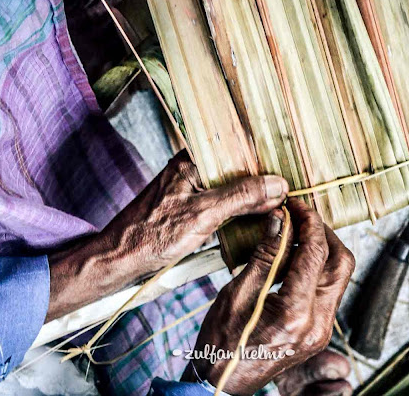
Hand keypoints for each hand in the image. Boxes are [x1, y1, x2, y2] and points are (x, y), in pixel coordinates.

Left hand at [46, 151, 287, 320]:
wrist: (120, 258)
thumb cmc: (154, 235)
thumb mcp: (204, 214)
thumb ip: (241, 197)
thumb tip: (278, 185)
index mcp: (191, 160)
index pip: (236, 150)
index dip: (263, 162)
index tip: (288, 176)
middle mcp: (190, 168)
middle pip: (235, 169)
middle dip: (260, 182)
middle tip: (288, 195)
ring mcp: (189, 188)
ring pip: (229, 187)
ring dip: (250, 198)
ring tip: (277, 207)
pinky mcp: (188, 206)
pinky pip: (220, 202)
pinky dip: (237, 210)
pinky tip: (253, 219)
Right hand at [182, 199, 354, 394]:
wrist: (223, 383)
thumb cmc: (221, 343)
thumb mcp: (237, 293)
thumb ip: (264, 256)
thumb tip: (279, 221)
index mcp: (295, 313)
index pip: (315, 253)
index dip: (308, 221)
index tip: (295, 205)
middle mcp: (317, 324)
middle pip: (341, 263)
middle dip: (325, 233)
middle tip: (302, 216)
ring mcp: (321, 331)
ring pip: (338, 277)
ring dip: (323, 250)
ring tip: (297, 233)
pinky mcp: (317, 333)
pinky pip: (328, 292)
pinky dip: (317, 269)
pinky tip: (296, 258)